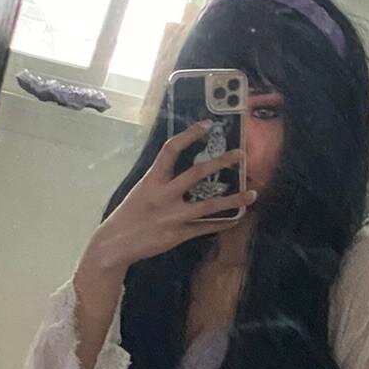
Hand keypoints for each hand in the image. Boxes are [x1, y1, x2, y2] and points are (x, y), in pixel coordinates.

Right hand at [84, 120, 256, 274]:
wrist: (115, 244)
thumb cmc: (130, 214)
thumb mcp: (142, 190)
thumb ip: (162, 180)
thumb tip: (186, 168)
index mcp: (152, 180)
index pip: (171, 150)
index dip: (189, 135)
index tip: (207, 124)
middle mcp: (163, 196)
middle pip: (196, 174)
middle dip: (221, 162)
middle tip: (241, 155)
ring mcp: (172, 216)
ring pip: (209, 206)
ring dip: (233, 199)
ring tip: (253, 194)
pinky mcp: (178, 235)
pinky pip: (205, 228)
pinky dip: (223, 224)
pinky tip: (237, 219)